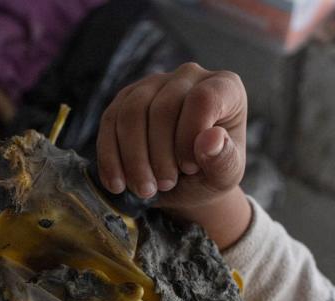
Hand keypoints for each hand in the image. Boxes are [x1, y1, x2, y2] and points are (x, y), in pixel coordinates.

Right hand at [96, 63, 251, 248]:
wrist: (184, 182)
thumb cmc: (210, 173)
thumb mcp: (225, 176)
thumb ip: (224, 160)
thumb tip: (211, 139)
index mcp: (225, 87)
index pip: (203, 99)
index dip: (190, 137)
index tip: (189, 167)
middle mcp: (189, 76)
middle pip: (162, 108)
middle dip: (159, 155)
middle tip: (164, 185)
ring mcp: (153, 83)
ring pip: (131, 113)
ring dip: (134, 159)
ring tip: (145, 189)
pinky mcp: (125, 99)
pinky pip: (109, 122)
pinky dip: (111, 158)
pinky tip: (119, 185)